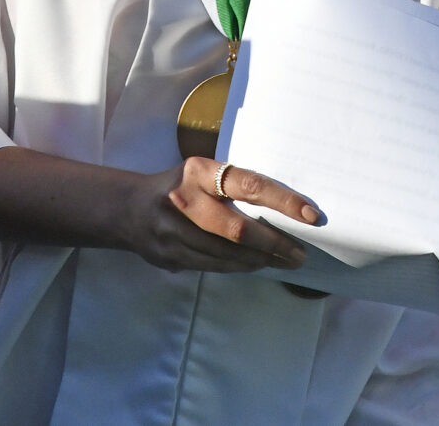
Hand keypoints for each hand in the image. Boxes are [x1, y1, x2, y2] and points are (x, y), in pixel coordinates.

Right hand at [109, 157, 319, 273]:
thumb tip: (284, 207)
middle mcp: (184, 199)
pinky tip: (254, 265)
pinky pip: (212, 266)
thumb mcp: (202, 172)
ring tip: (283, 261)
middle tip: (300, 254)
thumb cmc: (181, 186)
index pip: (249, 185)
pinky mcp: (168, 255)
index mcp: (198, 171)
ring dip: (260, 261)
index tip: (310, 215)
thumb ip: (232, 185)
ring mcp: (172, 230)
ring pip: (226, 254)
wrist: (128, 208)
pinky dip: (238, 268)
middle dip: (274, 245)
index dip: (283, 201)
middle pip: (238, 229)